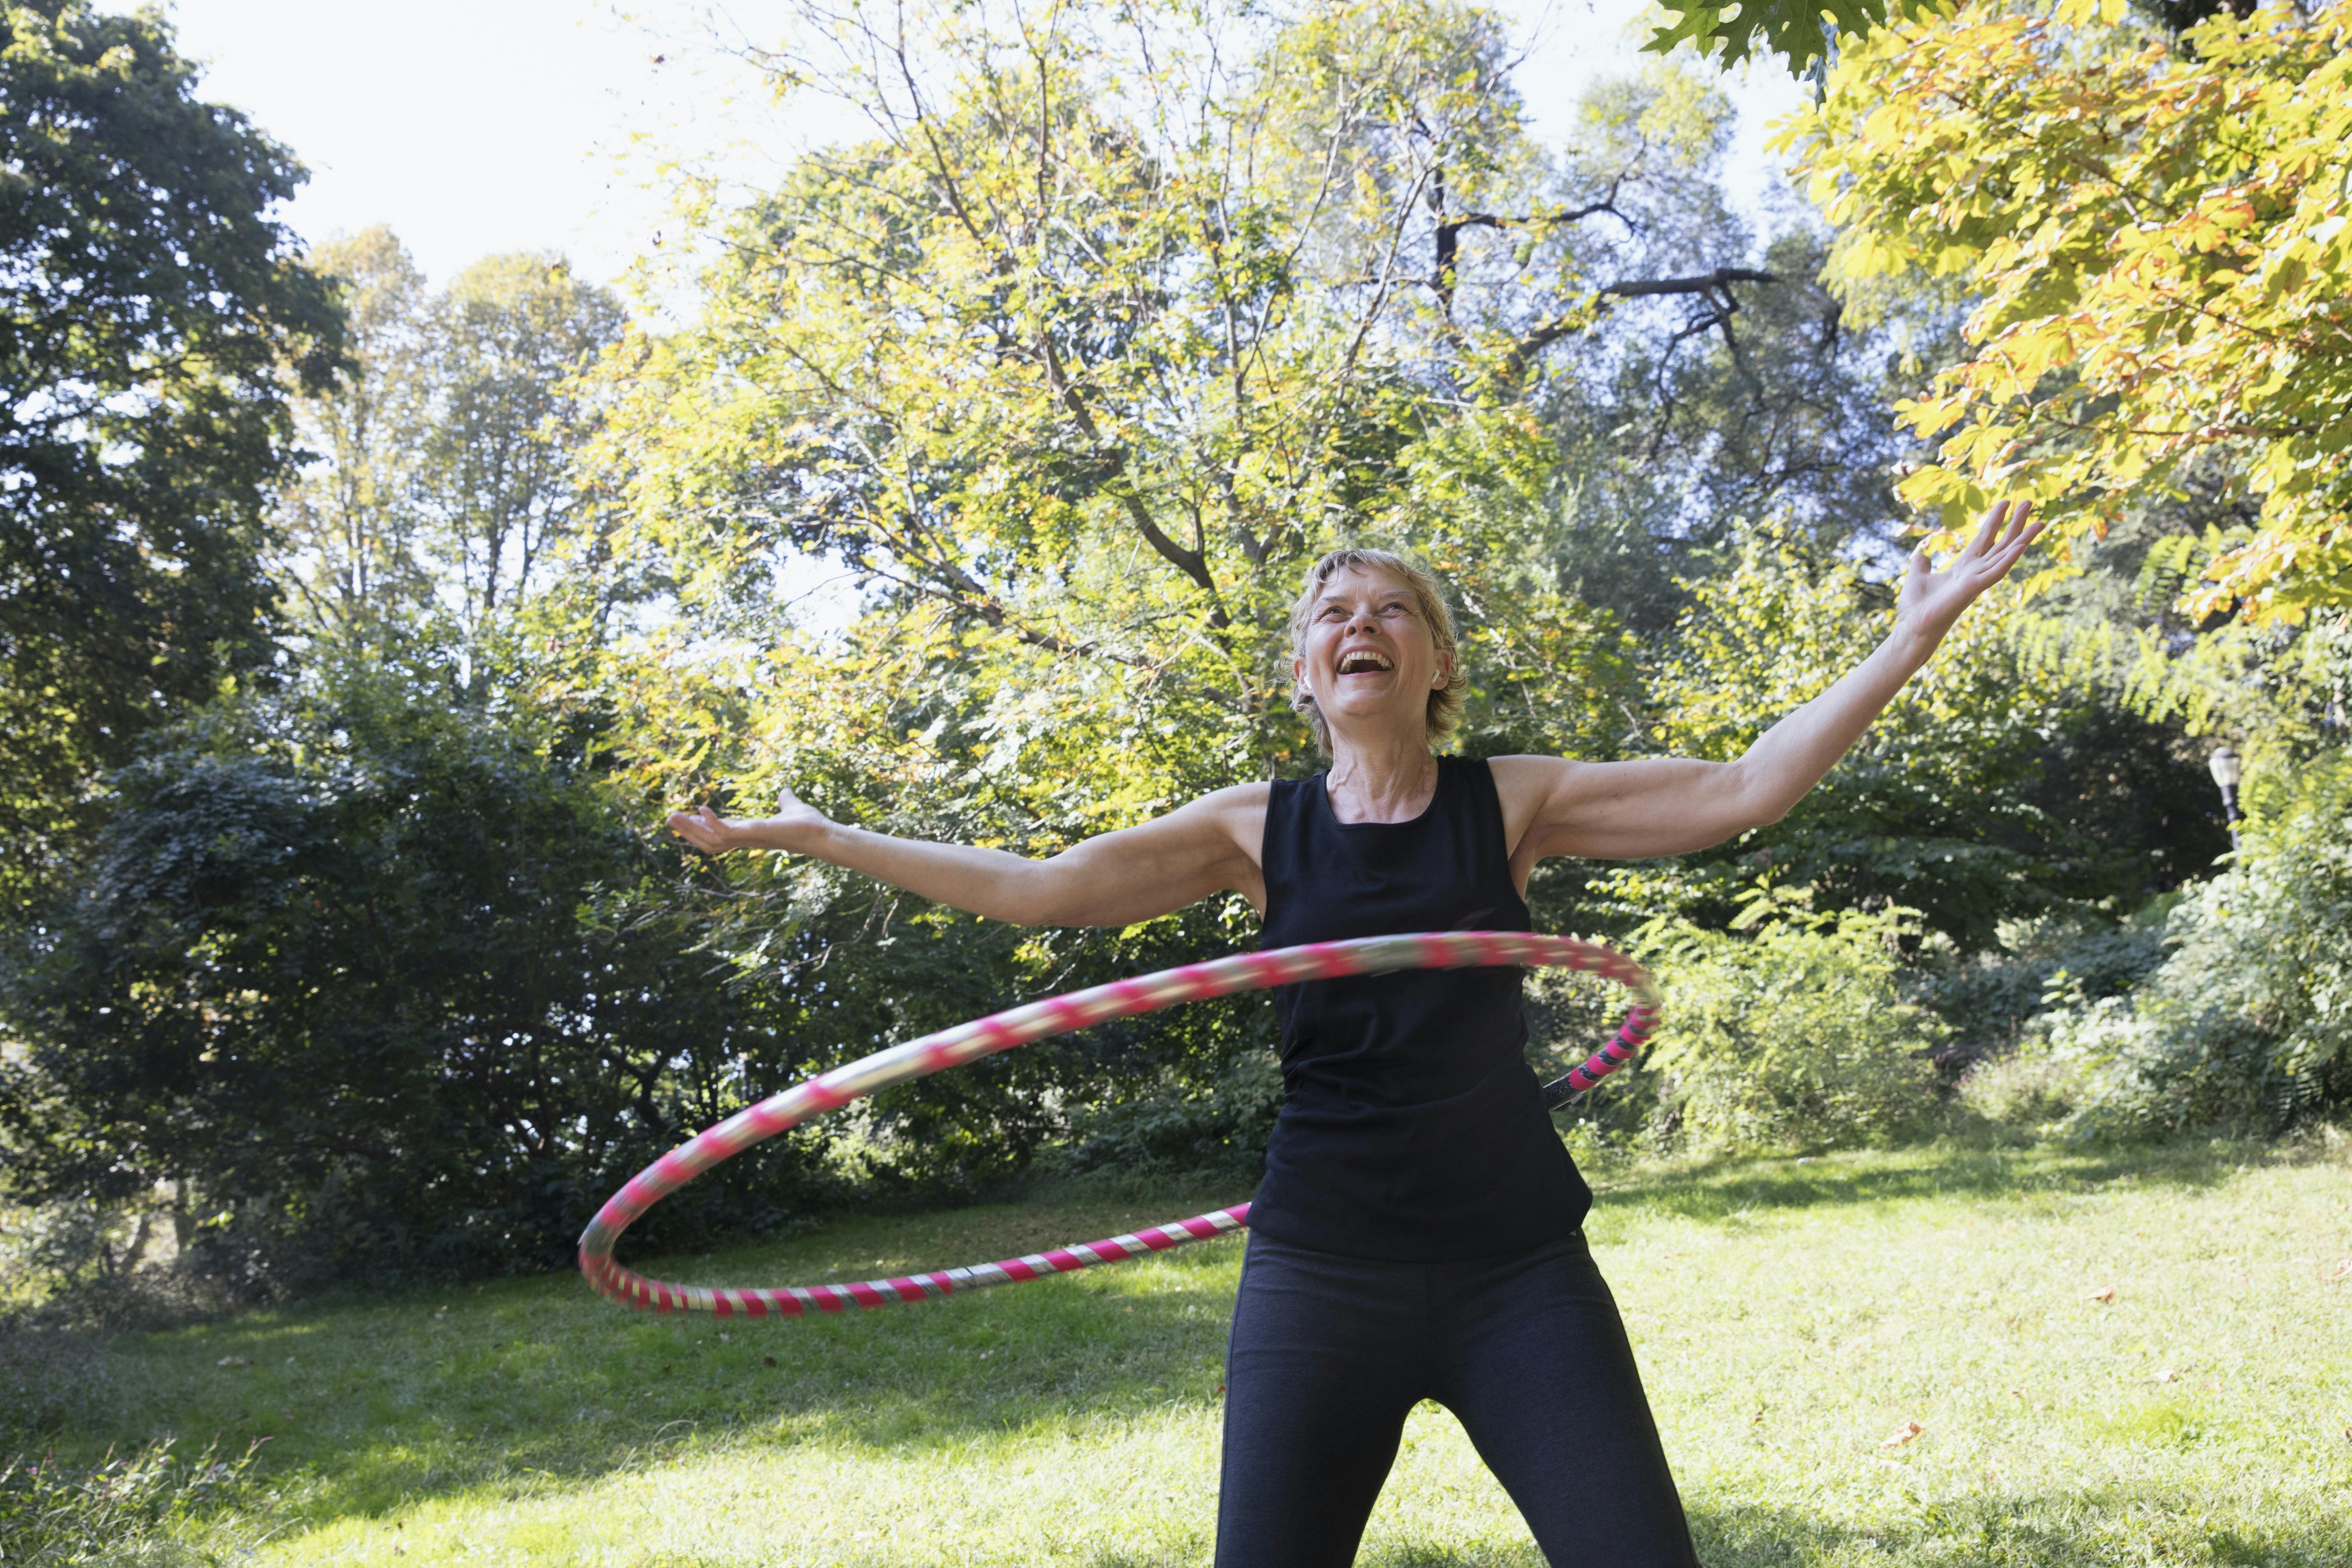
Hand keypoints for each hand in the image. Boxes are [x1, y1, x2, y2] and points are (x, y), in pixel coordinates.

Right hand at [665, 784, 831, 856]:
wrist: (823, 833)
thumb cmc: (808, 825)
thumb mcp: (791, 807)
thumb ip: (785, 800)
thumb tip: (786, 790)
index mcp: (750, 833)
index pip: (719, 834)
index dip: (701, 828)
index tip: (686, 818)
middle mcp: (746, 839)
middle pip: (708, 841)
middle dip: (687, 832)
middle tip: (668, 819)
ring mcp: (749, 838)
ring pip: (711, 840)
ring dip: (690, 829)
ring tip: (672, 816)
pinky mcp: (755, 833)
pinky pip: (727, 832)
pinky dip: (712, 822)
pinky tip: (701, 809)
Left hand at [1896, 498, 2043, 646]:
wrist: (1912, 626)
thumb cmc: (1917, 607)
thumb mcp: (1918, 577)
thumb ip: (1922, 564)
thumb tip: (1922, 554)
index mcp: (1964, 567)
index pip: (1985, 538)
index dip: (1996, 520)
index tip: (2006, 502)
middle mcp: (1975, 572)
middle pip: (2001, 543)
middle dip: (2015, 523)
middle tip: (2029, 502)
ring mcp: (1977, 580)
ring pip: (2006, 555)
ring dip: (2023, 539)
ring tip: (2040, 522)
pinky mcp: (1974, 588)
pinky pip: (1996, 573)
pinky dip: (2009, 560)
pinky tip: (2022, 546)